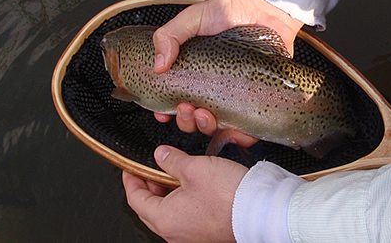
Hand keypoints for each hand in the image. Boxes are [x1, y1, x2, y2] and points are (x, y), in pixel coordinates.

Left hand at [123, 145, 248, 242]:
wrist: (260, 212)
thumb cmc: (229, 197)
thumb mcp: (195, 168)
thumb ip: (172, 160)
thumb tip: (161, 156)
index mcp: (164, 218)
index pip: (135, 198)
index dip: (131, 179)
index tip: (131, 168)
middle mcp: (175, 233)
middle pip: (150, 208)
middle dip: (150, 186)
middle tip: (153, 170)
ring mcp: (191, 236)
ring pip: (169, 213)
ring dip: (168, 194)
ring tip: (178, 175)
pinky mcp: (207, 234)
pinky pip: (186, 218)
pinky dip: (184, 202)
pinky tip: (196, 188)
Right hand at [153, 0, 302, 145]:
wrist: (266, 7)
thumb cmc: (230, 11)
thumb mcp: (192, 19)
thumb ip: (169, 36)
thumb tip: (158, 66)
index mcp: (195, 72)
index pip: (176, 99)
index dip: (166, 111)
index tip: (161, 113)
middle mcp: (214, 88)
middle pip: (195, 118)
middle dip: (186, 121)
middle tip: (186, 109)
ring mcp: (236, 95)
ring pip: (218, 127)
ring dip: (207, 128)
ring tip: (206, 116)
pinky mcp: (257, 100)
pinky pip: (249, 128)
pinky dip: (240, 136)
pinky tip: (233, 131)